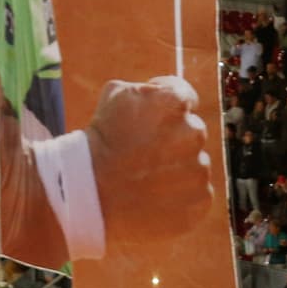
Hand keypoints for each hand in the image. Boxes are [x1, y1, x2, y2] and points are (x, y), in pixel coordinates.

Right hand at [86, 76, 212, 249]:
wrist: (86, 195)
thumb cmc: (99, 142)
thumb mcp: (115, 96)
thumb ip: (147, 88)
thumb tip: (162, 90)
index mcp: (176, 102)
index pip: (186, 97)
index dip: (167, 109)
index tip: (150, 123)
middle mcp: (194, 132)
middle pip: (192, 132)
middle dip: (172, 141)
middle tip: (144, 156)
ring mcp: (199, 168)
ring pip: (195, 164)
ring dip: (177, 169)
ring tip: (146, 180)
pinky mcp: (200, 199)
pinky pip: (197, 193)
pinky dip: (180, 197)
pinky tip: (155, 198)